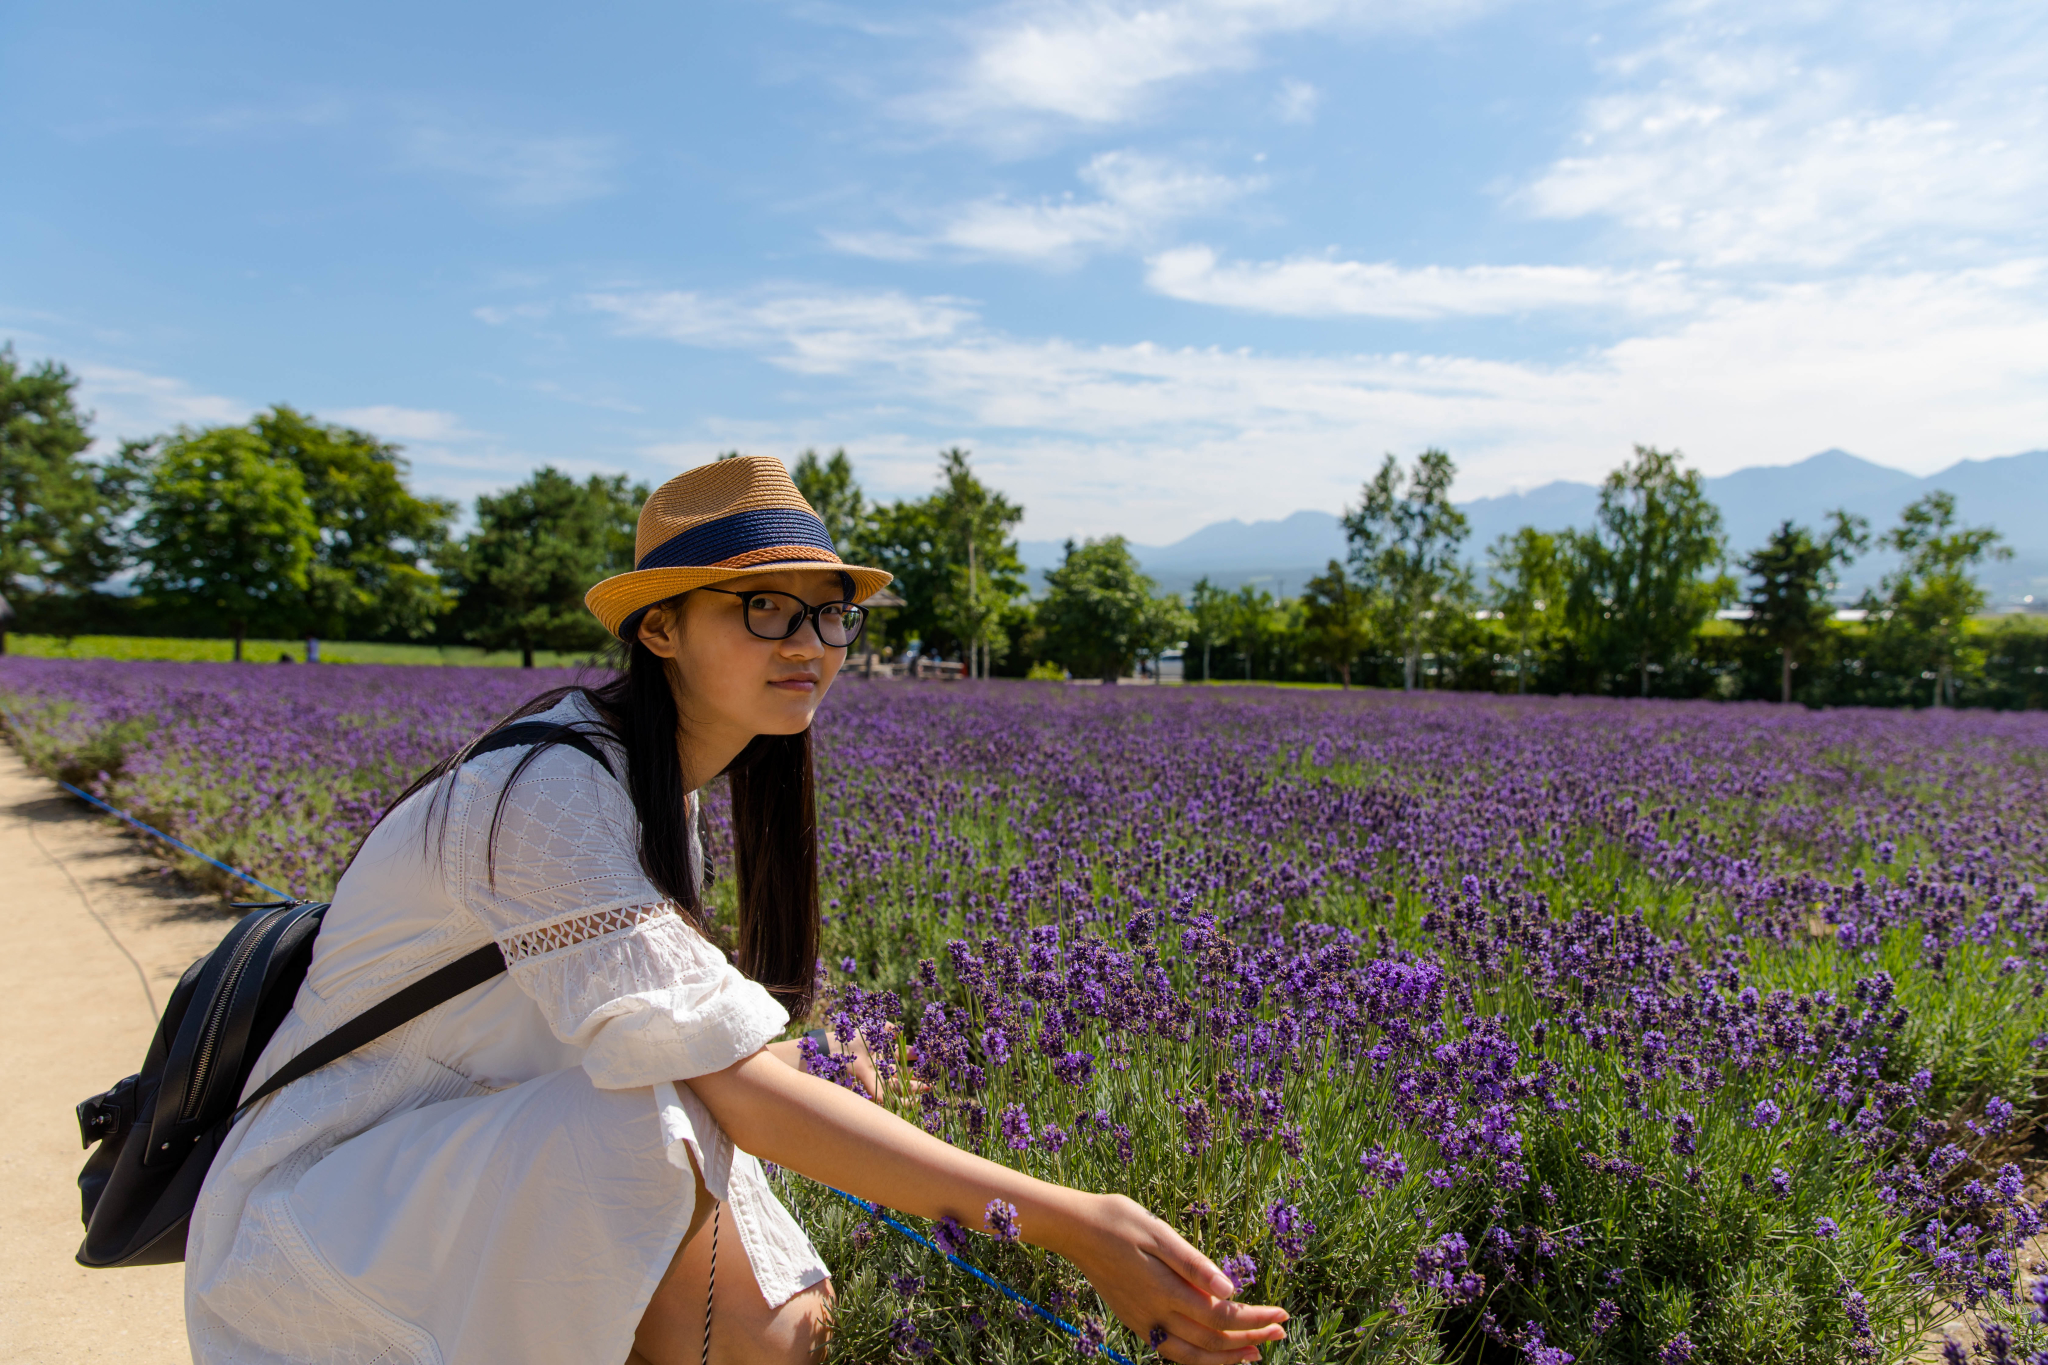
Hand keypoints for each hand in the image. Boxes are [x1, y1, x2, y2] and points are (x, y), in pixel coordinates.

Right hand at [1060, 1194, 1287, 1364]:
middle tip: (1280, 1333)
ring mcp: (1144, 1322)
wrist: (1074, 1229)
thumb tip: (1230, 1290)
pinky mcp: (1135, 1321)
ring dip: (1227, 1357)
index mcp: (1167, 1290)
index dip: (1255, 1319)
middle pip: (1212, 1341)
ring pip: (1192, 1356)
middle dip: (1250, 1340)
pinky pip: (1173, 1350)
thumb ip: (1194, 1265)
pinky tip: (1211, 1351)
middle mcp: (1156, 1315)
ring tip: (1254, 1354)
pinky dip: (1199, 1357)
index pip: (1223, 1317)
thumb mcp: (1159, 1232)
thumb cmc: (1119, 1220)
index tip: (1282, 1315)